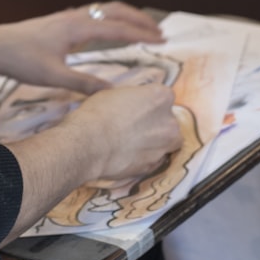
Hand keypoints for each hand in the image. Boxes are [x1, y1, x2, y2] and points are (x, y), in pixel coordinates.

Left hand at [0, 1, 163, 93]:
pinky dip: (110, 18)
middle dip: (139, 19)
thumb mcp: (54, 76)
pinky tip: (110, 28)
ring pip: (104, 10)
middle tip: (160, 32)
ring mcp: (67, 17)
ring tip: (142, 27)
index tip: (163, 40)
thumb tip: (113, 93)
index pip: (118, 28)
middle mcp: (75, 17)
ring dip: (125, 16)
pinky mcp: (60, 21)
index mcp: (78, 27)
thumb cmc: (22, 61)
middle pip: (115, 10)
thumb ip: (84, 84)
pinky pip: (93, 14)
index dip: (142, 34)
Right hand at [69, 83, 183, 182]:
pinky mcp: (154, 166)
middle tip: (135, 126)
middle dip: (156, 124)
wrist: (89, 144)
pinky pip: (153, 160)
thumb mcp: (114, 93)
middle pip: (169, 122)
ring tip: (132, 143)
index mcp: (161, 97)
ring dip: (154, 143)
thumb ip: (132, 98)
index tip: (138, 107)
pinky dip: (144, 158)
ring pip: (166, 143)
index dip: (149, 102)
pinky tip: (128, 155)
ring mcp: (164, 146)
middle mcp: (170, 122)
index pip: (164, 96)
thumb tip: (131, 103)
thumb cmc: (98, 113)